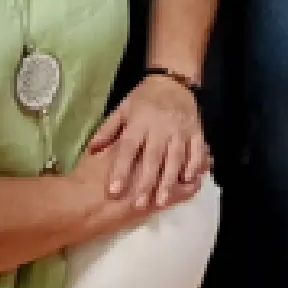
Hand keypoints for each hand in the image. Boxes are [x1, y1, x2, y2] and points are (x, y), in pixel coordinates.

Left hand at [84, 74, 208, 210]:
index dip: (121, 170)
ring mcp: (181, 130)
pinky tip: (189, 182)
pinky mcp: (197, 131)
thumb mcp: (122, 109)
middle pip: (153, 157)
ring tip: (161, 201)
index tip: (113, 190)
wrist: (173, 82)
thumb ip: (107, 131)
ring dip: (169, 181)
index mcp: (140, 122)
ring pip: (176, 158)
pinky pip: (197, 151)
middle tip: (138, 204)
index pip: (128, 148)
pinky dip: (194, 166)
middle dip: (146, 182)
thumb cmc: (144, 99)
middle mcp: (161, 127)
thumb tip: (91, 151)